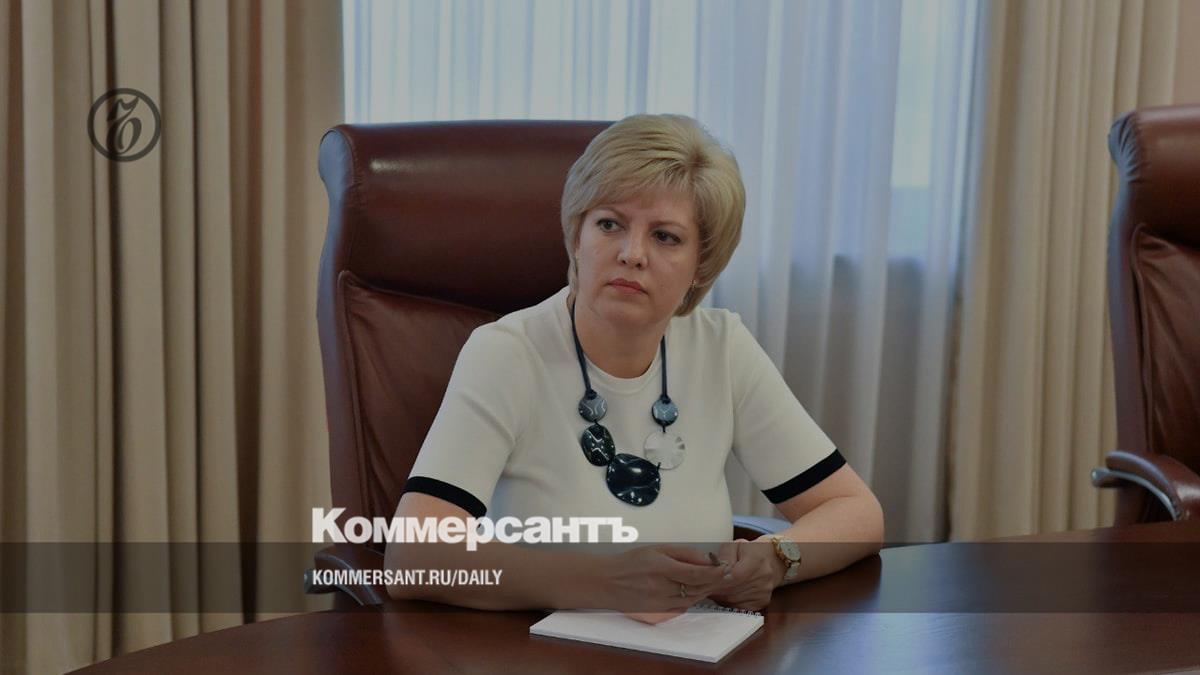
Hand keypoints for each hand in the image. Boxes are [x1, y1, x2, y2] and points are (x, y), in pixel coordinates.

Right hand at [596, 544, 729, 622]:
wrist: (606, 582)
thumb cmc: (631, 563)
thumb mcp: (657, 549)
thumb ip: (684, 553)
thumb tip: (707, 558)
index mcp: (661, 569)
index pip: (696, 574)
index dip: (714, 572)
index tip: (724, 567)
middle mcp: (661, 589)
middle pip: (697, 588)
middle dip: (712, 581)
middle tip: (722, 574)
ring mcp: (659, 605)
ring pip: (691, 600)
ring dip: (703, 591)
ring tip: (709, 581)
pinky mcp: (656, 615)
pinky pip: (681, 609)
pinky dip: (689, 600)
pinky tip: (691, 592)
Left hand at [708, 539, 784, 610]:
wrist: (772, 560)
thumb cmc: (750, 551)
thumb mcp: (735, 545)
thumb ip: (723, 556)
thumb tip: (713, 569)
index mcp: (757, 560)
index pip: (735, 575)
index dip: (718, 578)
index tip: (706, 577)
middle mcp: (763, 579)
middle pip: (732, 590)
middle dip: (714, 588)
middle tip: (701, 584)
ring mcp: (763, 593)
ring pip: (732, 600)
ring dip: (718, 596)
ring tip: (710, 588)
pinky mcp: (761, 602)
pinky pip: (738, 606)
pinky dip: (727, 601)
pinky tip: (723, 594)